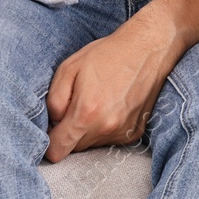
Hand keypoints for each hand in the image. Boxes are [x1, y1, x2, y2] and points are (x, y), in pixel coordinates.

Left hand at [44, 16, 177, 161]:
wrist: (148, 48)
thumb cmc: (107, 54)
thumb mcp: (68, 68)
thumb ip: (53, 101)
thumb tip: (53, 122)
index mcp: (85, 113)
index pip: (58, 151)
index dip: (50, 142)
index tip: (53, 129)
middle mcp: (105, 127)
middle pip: (75, 148)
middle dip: (70, 132)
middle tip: (77, 105)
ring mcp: (123, 131)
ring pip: (93, 144)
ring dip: (89, 130)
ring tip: (98, 101)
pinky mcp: (135, 131)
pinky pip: (110, 139)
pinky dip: (106, 128)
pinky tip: (112, 105)